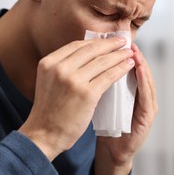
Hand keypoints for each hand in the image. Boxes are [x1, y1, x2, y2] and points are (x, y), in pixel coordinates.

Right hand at [19, 37, 134, 160]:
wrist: (44, 135)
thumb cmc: (49, 110)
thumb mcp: (49, 80)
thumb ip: (63, 67)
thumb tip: (88, 54)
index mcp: (49, 62)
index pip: (76, 45)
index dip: (95, 41)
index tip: (108, 39)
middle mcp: (60, 68)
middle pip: (91, 50)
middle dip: (110, 44)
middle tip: (123, 41)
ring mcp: (73, 80)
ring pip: (102, 62)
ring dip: (119, 55)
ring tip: (129, 53)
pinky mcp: (87, 94)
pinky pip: (108, 76)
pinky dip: (121, 69)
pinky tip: (128, 66)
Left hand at [94, 43, 157, 174]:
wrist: (112, 149)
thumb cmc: (107, 123)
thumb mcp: (104, 98)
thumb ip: (103, 81)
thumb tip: (89, 60)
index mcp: (131, 91)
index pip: (128, 68)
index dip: (122, 54)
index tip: (115, 40)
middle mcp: (142, 96)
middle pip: (140, 70)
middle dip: (133, 55)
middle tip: (127, 41)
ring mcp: (147, 106)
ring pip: (147, 80)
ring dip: (142, 64)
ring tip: (135, 51)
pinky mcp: (148, 117)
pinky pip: (147, 96)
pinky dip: (145, 82)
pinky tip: (140, 70)